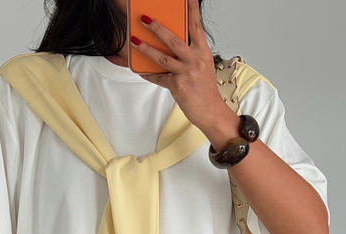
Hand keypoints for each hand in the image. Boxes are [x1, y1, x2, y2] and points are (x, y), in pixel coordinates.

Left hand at [130, 0, 234, 138]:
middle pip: (173, 39)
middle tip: (145, 19)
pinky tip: (139, 69)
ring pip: (162, 58)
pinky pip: (159, 78)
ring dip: (146, 49)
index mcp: (202, 52)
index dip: (191, 10)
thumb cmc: (205, 89)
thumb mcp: (203, 65)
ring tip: (134, 40)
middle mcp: (195, 60)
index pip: (195, 26)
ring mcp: (186, 73)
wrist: (211, 111)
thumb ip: (190, 53)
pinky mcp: (177, 87)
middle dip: (157, 28)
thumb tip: (172, 43)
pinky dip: (148, 74)